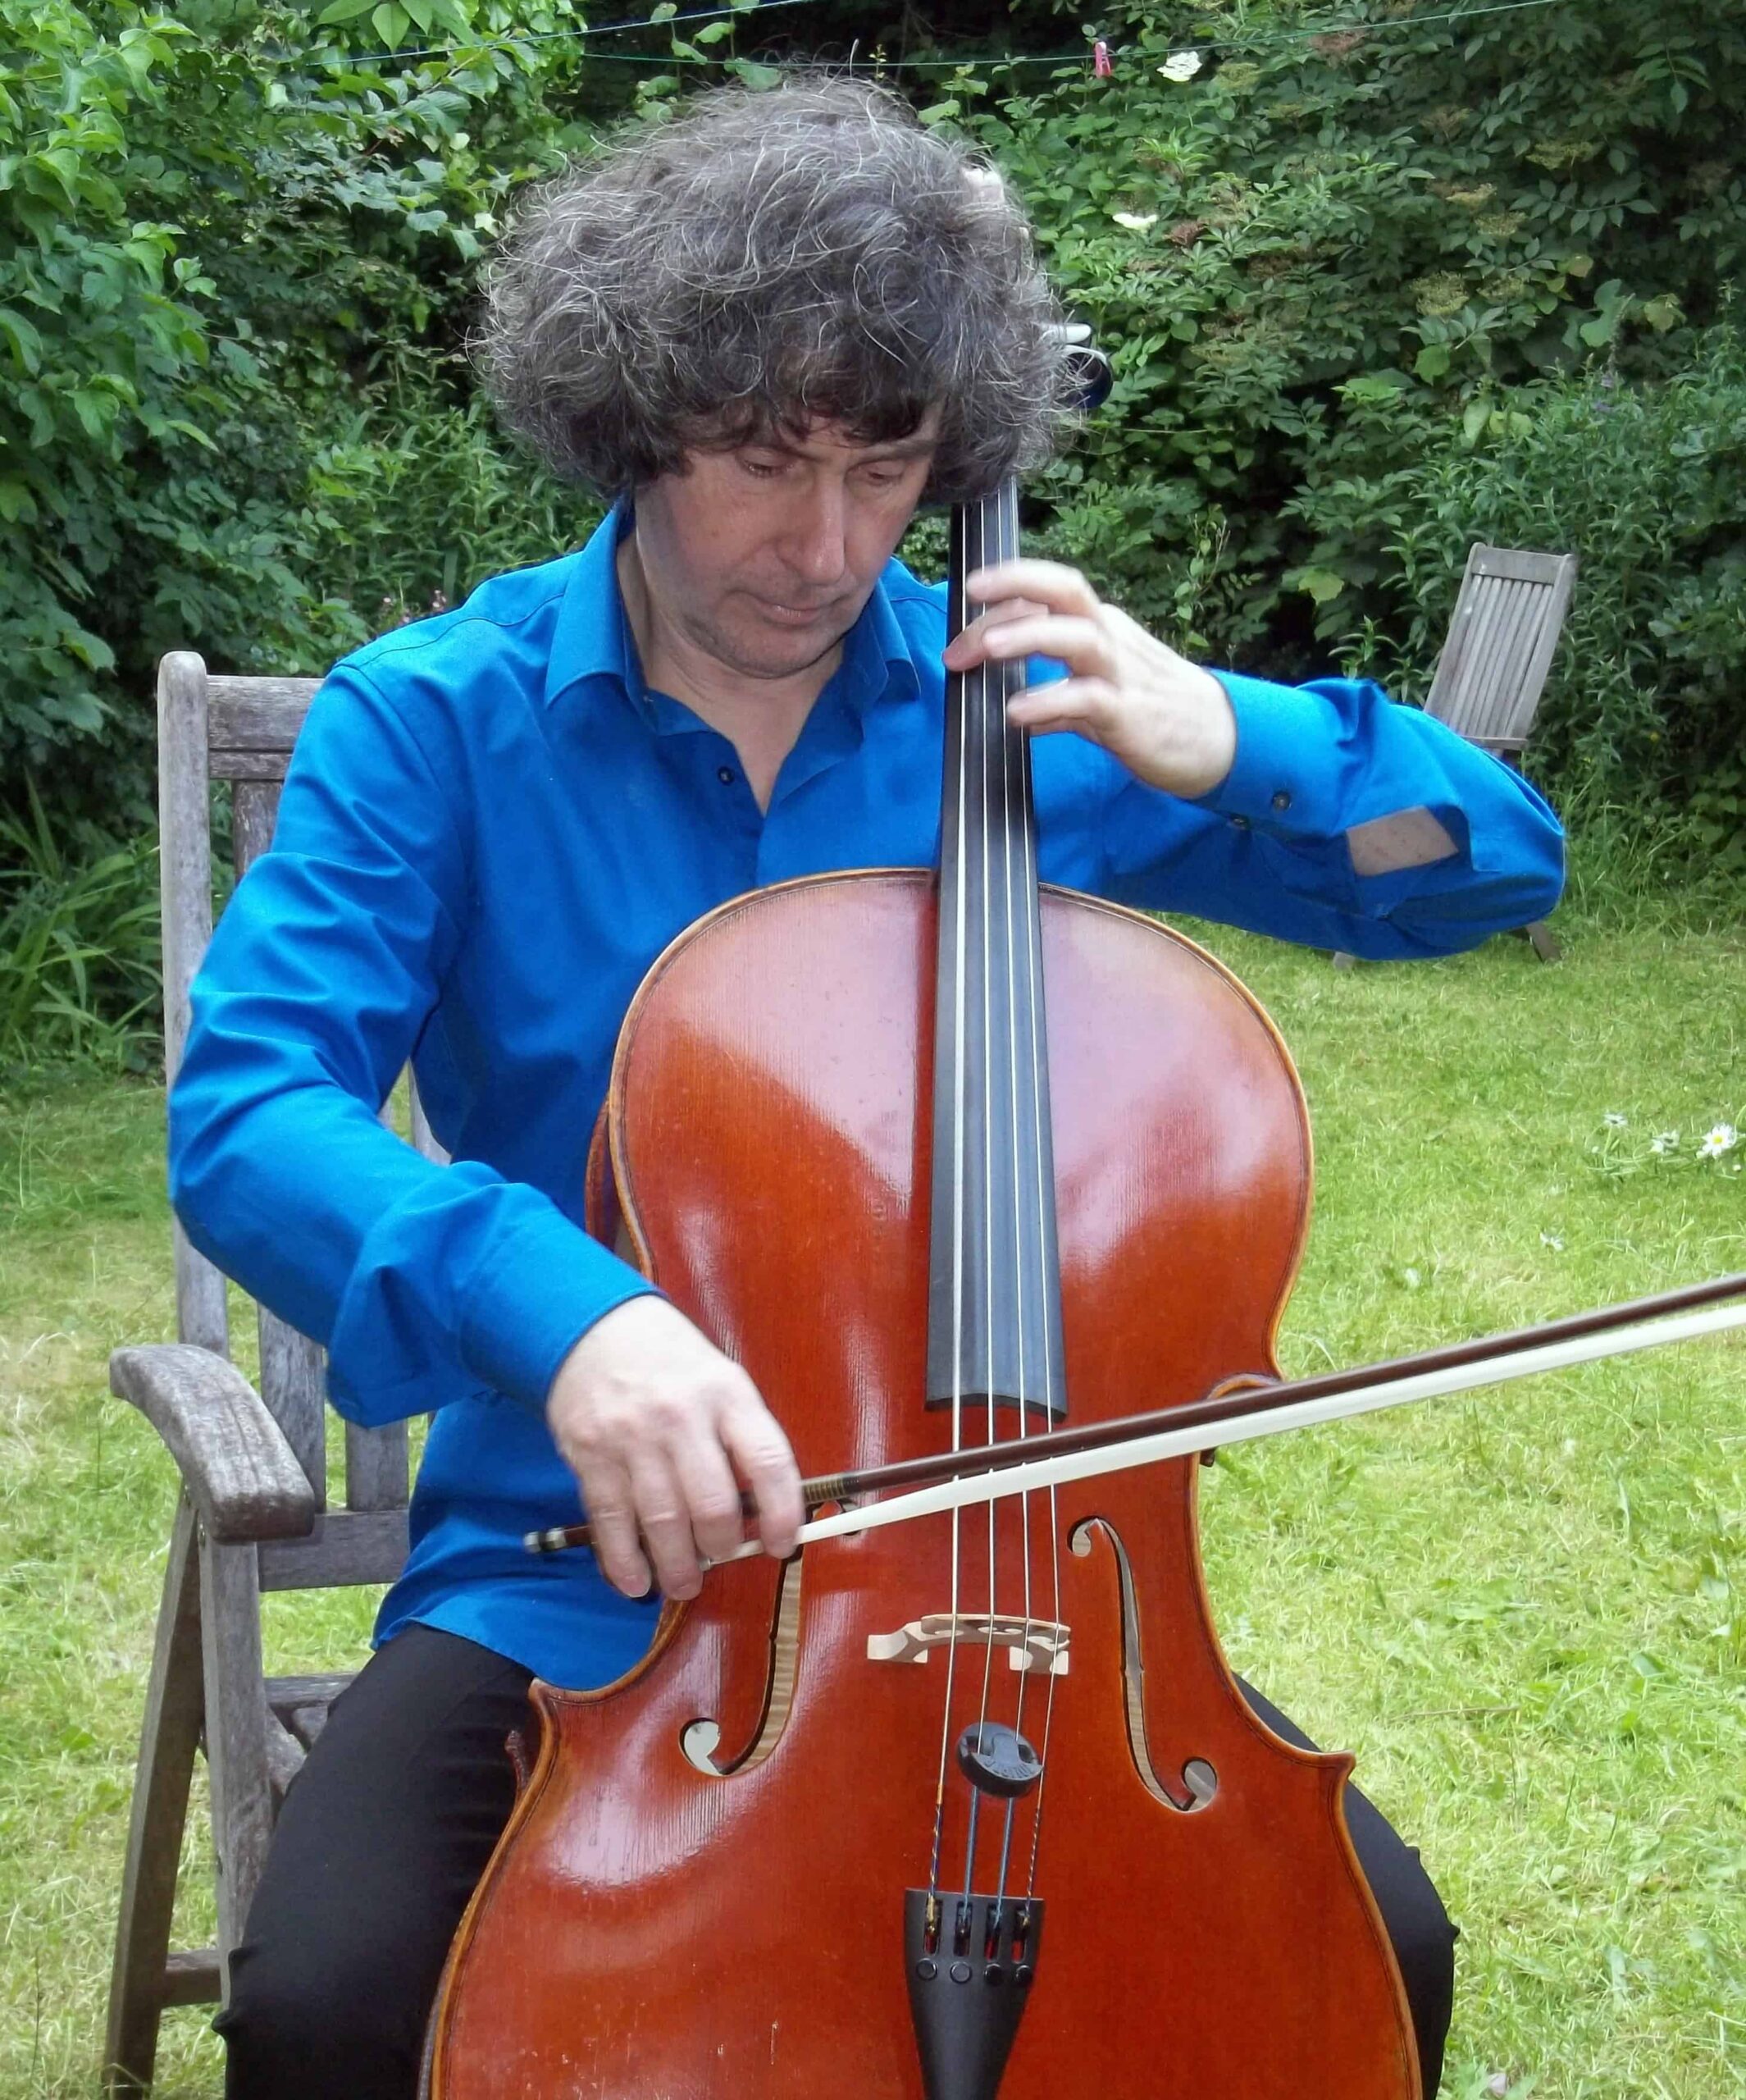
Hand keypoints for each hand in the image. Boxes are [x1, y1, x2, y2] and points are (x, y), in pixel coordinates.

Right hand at [545, 1296, 802, 1600]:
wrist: (591, 1327)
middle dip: (723, 1547)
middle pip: (713, 1506)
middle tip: (722, 1557)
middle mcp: (681, 1417)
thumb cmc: (669, 1360)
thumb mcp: (720, 1378)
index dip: (783, 1513)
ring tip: (684, 1582)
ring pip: (663, 1523)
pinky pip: (612, 1524)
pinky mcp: (591, 1457)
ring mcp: (632, 1439)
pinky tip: (637, 1581)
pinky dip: (625, 1563)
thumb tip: (761, 1511)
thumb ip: (740, 1436)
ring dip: (678, 1568)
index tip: (782, 1543)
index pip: (768, 1462)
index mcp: (726, 1394)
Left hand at [942, 558, 1237, 799]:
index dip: (1005, 594)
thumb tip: (1020, 712)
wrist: (1219, 742)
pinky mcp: (1130, 714)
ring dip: (1029, 636)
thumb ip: (1059, 701)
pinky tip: (1017, 712)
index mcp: (1101, 629)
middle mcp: (1111, 640)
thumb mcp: (1100, 699)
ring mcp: (1122, 675)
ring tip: (986, 649)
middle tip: (966, 600)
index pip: (1049, 594)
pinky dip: (1049, 701)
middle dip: (1016, 585)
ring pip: (1078, 636)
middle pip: (1065, 592)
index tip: (961, 610)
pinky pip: (1088, 700)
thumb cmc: (1158, 714)